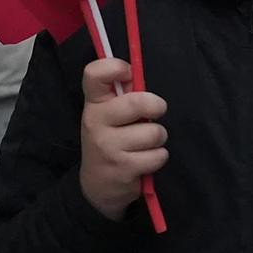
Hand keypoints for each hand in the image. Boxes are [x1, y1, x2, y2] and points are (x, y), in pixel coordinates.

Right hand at [78, 58, 167, 219]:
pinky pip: (157, 155)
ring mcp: (107, 147)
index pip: (95, 74)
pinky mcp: (121, 169)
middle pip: (137, 102)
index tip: (128, 73)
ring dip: (158, 138)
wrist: (97, 185)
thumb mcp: (110, 115)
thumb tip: (137, 74)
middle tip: (154, 114)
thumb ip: (124, 93)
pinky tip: (144, 161)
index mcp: (94, 103)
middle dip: (156, 108)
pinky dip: (158, 158)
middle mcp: (95, 122)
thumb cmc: (112, 139)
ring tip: (146, 144)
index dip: (115, 67)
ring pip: (154, 132)